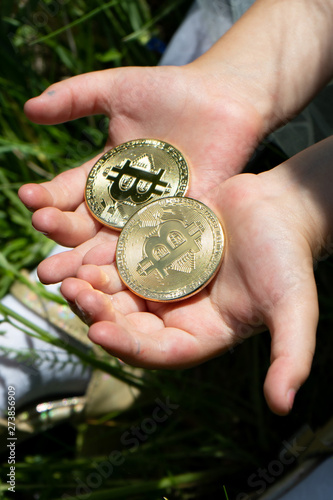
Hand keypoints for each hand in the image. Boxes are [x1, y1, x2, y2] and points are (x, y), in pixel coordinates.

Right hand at [18, 65, 262, 282]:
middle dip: (65, 250)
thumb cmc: (170, 91)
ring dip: (92, 267)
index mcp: (105, 177)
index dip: (48, 199)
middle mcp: (125, 204)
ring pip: (117, 248)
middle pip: (87, 231)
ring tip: (70, 283)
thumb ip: (75, 97)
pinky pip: (158, 249)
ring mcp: (153, 217)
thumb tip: (28, 108)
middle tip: (44, 269)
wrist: (224, 98)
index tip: (29, 199)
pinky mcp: (183, 225)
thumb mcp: (117, 89)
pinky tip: (119, 282)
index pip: (68, 194)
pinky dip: (138, 266)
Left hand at [60, 171, 317, 415]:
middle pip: (128, 324)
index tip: (100, 333)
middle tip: (75, 294)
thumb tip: (285, 407)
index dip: (128, 346)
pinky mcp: (156, 255)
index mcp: (202, 334)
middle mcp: (178, 314)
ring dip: (93, 288)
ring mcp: (164, 283)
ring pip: (119, 294)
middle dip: (99, 314)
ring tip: (69, 276)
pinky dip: (102, 259)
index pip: (158, 352)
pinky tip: (82, 252)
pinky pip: (122, 262)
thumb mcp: (295, 308)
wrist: (279, 207)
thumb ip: (291, 355)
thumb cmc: (289, 257)